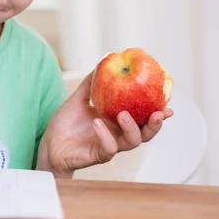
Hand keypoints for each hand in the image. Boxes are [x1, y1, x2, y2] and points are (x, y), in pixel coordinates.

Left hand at [37, 72, 173, 176]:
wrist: (49, 143)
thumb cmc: (65, 124)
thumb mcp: (78, 99)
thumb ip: (91, 84)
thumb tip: (102, 63)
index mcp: (115, 122)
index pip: (142, 119)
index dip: (157, 114)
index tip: (168, 105)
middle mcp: (116, 134)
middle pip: (144, 134)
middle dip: (154, 125)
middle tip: (158, 114)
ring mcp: (108, 145)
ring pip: (131, 142)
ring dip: (131, 128)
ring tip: (123, 114)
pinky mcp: (97, 155)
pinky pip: (108, 149)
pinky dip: (105, 136)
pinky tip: (97, 123)